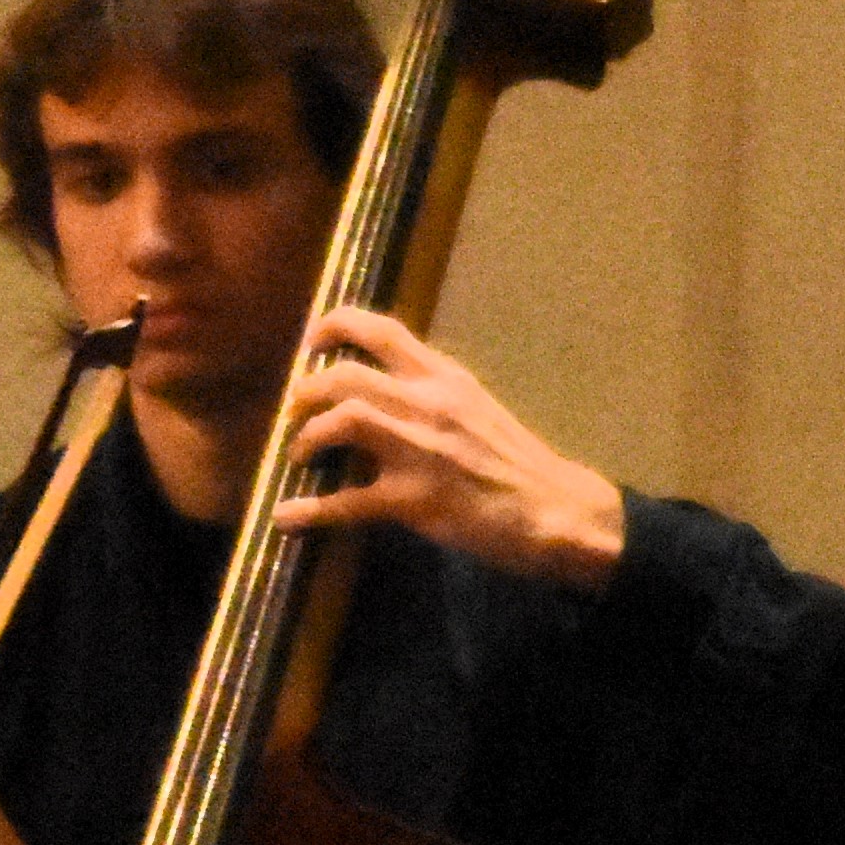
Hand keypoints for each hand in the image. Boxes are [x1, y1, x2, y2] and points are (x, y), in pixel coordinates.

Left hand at [272, 307, 625, 587]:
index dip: (334, 326)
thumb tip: (379, 396)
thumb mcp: (475, 408)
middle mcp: (429, 403)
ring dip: (308, 437)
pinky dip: (310, 510)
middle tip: (295, 411)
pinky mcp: (415, 500)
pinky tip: (287, 517)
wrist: (557, 510)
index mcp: (444, 378)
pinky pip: (348, 501)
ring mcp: (421, 451)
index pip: (381, 330)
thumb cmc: (516, 462)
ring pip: (344, 420)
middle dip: (306, 392)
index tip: (311, 343)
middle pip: (346, 375)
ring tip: (300, 455)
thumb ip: (430, 395)